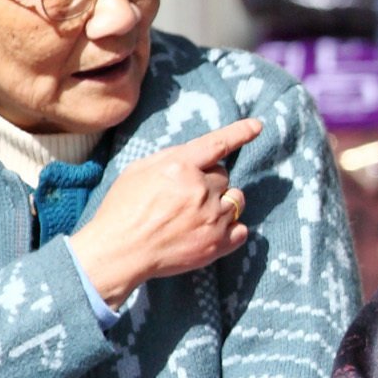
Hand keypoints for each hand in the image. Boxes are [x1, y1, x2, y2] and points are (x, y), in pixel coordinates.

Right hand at [69, 118, 262, 304]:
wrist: (120, 251)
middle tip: (185, 198)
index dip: (240, 133)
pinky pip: (242, 230)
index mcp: (180, 167)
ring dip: (222, 204)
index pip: (218, 144)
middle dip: (209, 183)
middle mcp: (201, 189)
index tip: (257, 126)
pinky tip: (210, 232)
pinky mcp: (217, 244)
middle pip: (223, 177)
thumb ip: (171, 159)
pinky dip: (231, 229)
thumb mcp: (138, 170)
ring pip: (236, 200)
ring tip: (198, 215)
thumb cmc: (122, 209)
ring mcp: (212, 218)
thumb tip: (197, 155)